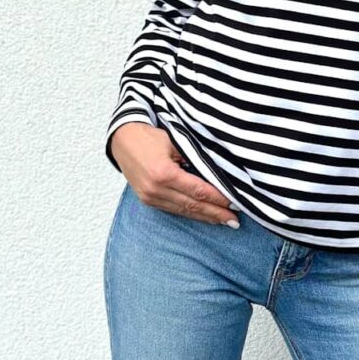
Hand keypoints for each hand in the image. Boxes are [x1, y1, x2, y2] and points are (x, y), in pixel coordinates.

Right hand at [111, 122, 238, 225]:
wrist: (123, 140)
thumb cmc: (151, 137)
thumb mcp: (175, 142)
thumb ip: (194, 158)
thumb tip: (218, 174)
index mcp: (164, 173)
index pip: (198, 190)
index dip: (218, 199)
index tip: (235, 203)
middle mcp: (156, 189)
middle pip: (192, 205)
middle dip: (216, 214)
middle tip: (235, 221)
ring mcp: (150, 197)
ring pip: (183, 211)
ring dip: (205, 217)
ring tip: (224, 221)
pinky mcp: (148, 200)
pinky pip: (173, 210)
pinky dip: (190, 213)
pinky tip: (203, 216)